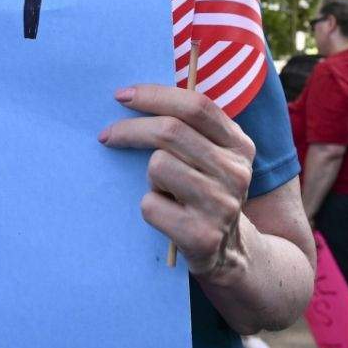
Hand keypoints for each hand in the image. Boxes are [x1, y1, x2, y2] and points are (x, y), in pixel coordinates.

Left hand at [99, 84, 254, 279]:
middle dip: (130, 129)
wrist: (230, 252)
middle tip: (107, 135)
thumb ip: (190, 128)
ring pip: (158, 166)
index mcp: (239, 145)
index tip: (122, 96)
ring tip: (163, 189)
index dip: (155, 96)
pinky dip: (150, 207)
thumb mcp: (212, 157)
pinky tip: (167, 215)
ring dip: (149, 177)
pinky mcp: (201, 236)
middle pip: (171, 132)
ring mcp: (221, 205)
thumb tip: (136, 95)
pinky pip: (151, 204)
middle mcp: (235, 172)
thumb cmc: (205, 193)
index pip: (197, 106)